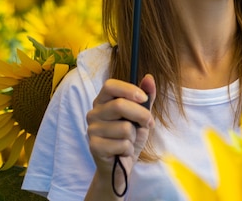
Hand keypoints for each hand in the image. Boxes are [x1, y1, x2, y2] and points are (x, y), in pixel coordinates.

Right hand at [85, 74, 155, 198]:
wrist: (121, 163)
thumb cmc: (131, 135)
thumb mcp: (142, 115)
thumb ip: (147, 97)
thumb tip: (149, 77)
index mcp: (103, 101)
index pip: (110, 86)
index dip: (129, 89)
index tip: (144, 98)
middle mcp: (94, 113)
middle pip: (119, 105)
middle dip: (141, 115)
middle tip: (148, 123)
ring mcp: (92, 130)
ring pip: (124, 127)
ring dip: (134, 136)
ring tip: (128, 140)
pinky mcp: (94, 146)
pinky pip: (121, 144)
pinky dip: (129, 149)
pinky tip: (122, 151)